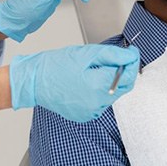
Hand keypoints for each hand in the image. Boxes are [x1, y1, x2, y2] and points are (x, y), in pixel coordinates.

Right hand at [9, 44, 139, 121]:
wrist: (33, 81)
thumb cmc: (56, 65)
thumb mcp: (88, 53)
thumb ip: (114, 55)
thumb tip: (132, 56)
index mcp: (98, 86)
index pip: (129, 74)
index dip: (133, 61)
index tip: (132, 51)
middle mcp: (97, 103)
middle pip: (125, 86)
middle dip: (125, 71)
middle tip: (119, 58)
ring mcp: (91, 112)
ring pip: (114, 94)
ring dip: (113, 81)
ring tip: (98, 69)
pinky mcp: (85, 116)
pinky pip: (102, 102)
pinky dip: (102, 91)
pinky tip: (90, 81)